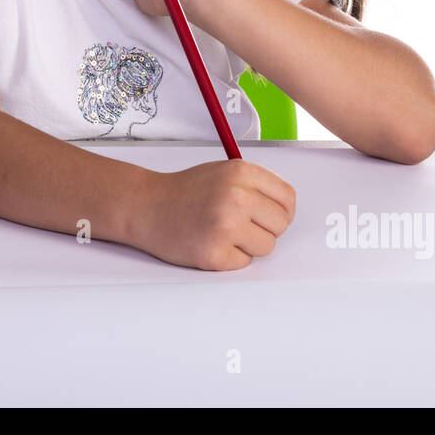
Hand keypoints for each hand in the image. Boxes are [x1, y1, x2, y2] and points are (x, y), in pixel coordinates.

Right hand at [128, 158, 295, 270]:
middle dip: (264, 228)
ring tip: (223, 233)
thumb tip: (287, 210)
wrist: (146, 206)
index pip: (288, 199)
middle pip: (281, 225)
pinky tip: (211, 242)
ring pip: (266, 247)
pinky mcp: (214, 253)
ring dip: (248, 245)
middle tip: (240, 225)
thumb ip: (256, 186)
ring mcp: (225, 226)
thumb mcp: (224, 172)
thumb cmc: (186, 191)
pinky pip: (244, 262)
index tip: (268, 215)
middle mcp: (236, 196)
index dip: (281, 210)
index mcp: (242, 172)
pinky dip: (230, 257)